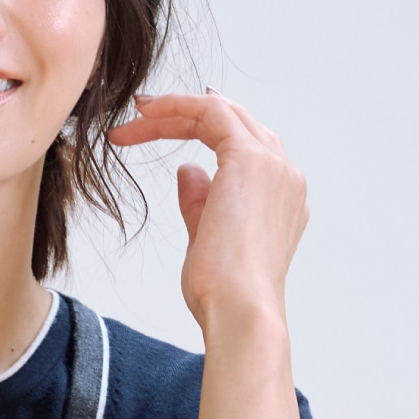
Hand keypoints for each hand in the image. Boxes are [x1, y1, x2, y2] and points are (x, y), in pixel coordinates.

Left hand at [108, 90, 308, 337]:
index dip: (198, 134)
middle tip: (138, 119)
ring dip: (175, 112)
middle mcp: (284, 174)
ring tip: (133, 118)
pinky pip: (211, 112)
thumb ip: (200, 202)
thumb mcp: (204, 240)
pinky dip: (177, 106)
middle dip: (183, 118)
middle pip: (234, 124)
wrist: (239, 311)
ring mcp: (273, 164)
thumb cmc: (222, 294)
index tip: (157, 133)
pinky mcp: (250, 159)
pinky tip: (146, 112)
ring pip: (223, 113)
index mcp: (279, 197)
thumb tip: (188, 169)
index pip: (241, 148)